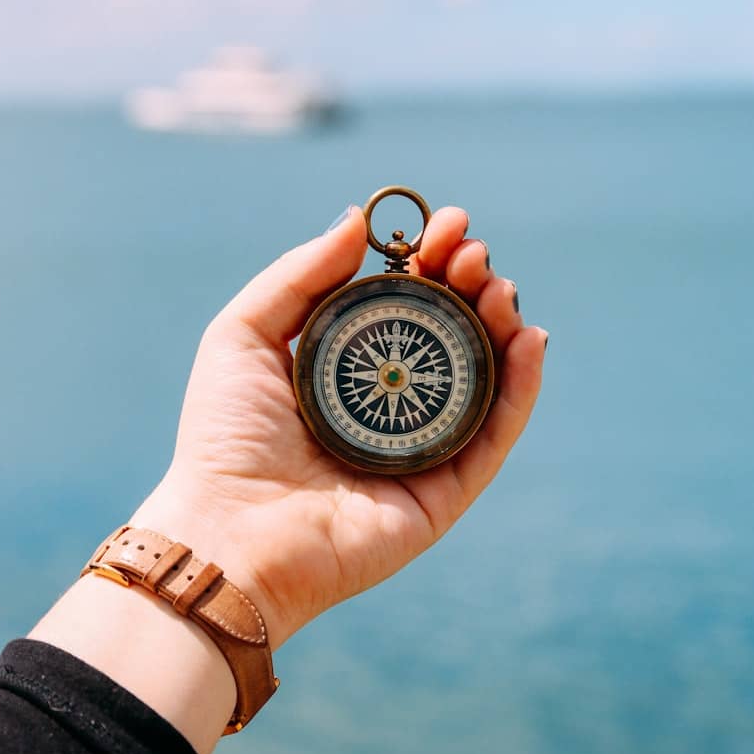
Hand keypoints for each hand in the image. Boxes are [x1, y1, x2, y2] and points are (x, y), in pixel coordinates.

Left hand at [132, 204, 546, 649]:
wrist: (229, 533)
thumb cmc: (225, 436)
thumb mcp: (244, 334)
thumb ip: (301, 274)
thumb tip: (359, 220)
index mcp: (345, 368)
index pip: (404, 303)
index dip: (431, 261)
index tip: (446, 225)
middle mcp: (388, 404)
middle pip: (450, 335)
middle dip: (469, 285)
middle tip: (472, 255)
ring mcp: (421, 447)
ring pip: (483, 380)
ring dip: (502, 326)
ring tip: (500, 287)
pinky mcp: (445, 492)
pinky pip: (495, 435)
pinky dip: (521, 389)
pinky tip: (528, 341)